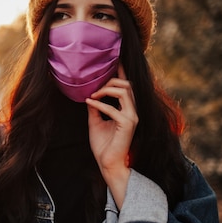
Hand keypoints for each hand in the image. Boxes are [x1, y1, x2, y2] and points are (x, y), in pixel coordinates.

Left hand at [85, 65, 137, 207]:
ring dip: (106, 90)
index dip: (121, 71)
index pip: (126, 86)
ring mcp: (132, 117)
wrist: (108, 164)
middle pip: (126, 85)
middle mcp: (132, 111)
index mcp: (127, 109)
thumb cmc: (103, 145)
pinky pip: (113, 109)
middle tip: (94, 85)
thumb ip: (95, 107)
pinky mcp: (128, 125)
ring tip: (92, 94)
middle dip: (110, 80)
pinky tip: (90, 103)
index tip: (114, 58)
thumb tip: (89, 94)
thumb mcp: (95, 122)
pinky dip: (100, 104)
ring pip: (124, 92)